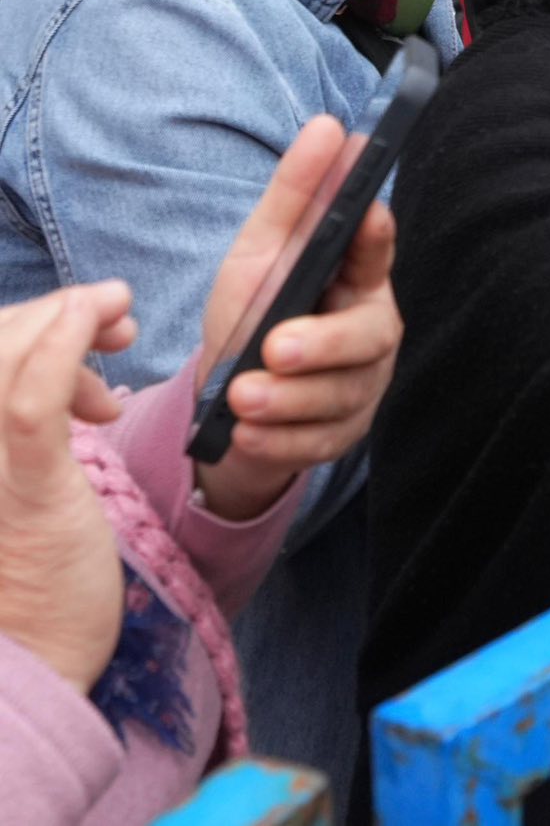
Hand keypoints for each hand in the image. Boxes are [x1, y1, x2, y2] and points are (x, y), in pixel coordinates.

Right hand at [0, 282, 136, 692]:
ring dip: (72, 321)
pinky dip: (64, 344)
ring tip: (121, 335)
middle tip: (117, 325)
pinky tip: (96, 322)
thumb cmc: (31, 566)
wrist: (33, 652)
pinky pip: (33, 399)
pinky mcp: (24, 488)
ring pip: (9, 355)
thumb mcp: (16, 480)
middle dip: (58, 315)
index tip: (89, 324)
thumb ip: (21, 420)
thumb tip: (70, 363)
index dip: (30, 321)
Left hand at [192, 117, 401, 520]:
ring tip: (242, 399)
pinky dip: (281, 441)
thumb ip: (295, 195)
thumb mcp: (261, 251)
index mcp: (358, 278)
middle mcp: (373, 331)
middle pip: (367, 337)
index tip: (366, 215)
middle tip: (275, 348)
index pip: (376, 252)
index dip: (375, 236)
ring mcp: (363, 387)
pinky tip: (248, 434)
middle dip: (322, 345)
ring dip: (288, 400)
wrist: (232, 396)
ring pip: (341, 396)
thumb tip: (330, 126)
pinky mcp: (343, 435)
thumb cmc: (255, 312)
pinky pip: (320, 443)